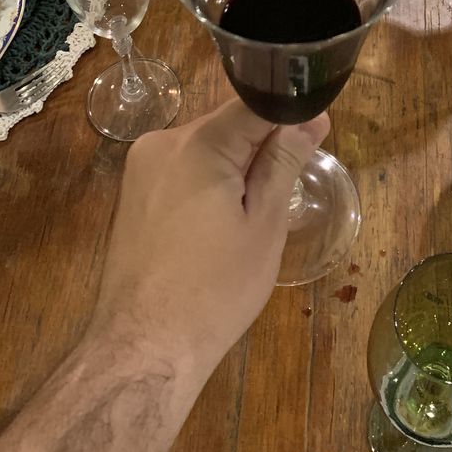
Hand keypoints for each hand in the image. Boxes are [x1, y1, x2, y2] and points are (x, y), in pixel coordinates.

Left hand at [91, 99, 328, 370]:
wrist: (144, 348)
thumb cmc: (215, 291)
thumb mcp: (263, 225)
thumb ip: (284, 163)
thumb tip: (310, 118)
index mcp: (197, 143)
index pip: (254, 103)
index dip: (290, 114)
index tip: (319, 131)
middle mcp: (163, 142)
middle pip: (227, 124)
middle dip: (261, 145)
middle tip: (289, 186)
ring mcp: (141, 167)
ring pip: (205, 147)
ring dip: (234, 166)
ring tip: (253, 213)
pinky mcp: (132, 192)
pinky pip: (182, 168)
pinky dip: (208, 182)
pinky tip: (219, 224)